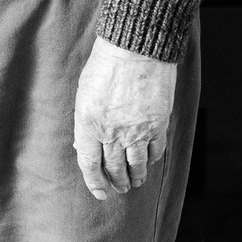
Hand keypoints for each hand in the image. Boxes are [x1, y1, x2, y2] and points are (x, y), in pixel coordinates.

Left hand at [72, 36, 176, 200]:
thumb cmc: (105, 65)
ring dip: (135, 177)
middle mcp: (112, 132)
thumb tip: (83, 144)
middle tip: (119, 187)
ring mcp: (137, 130)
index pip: (89, 164)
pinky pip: (155, 151)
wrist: (136, 48)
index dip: (94, 182)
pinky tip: (149, 161)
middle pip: (113, 169)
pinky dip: (152, 160)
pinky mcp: (158, 125)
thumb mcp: (84, 93)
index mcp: (88, 123)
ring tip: (135, 181)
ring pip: (136, 165)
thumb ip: (85, 121)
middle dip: (116, 182)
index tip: (100, 193)